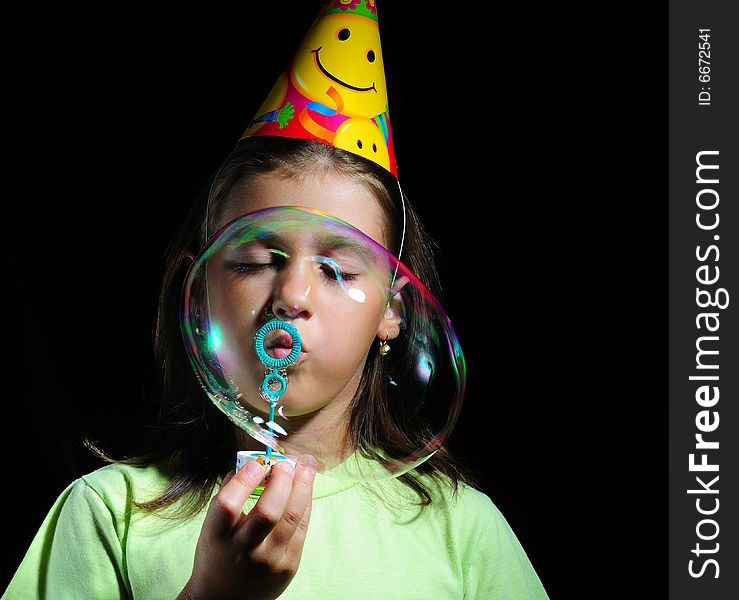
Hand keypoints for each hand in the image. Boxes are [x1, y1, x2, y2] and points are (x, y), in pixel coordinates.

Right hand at [178, 454, 317, 599]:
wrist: (224, 599)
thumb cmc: (218, 554)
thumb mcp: (212, 528)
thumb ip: (229, 496)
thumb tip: (253, 462)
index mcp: (217, 538)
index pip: (228, 505)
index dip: (244, 481)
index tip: (257, 462)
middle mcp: (243, 551)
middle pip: (268, 512)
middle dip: (282, 481)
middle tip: (287, 462)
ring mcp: (269, 561)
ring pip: (292, 517)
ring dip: (303, 485)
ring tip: (307, 464)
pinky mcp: (288, 566)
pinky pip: (302, 528)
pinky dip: (305, 503)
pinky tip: (306, 487)